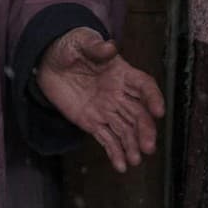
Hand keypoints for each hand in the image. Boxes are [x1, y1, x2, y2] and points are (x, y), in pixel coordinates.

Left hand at [36, 28, 164, 171]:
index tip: (159, 112)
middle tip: (148, 146)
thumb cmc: (70, 46)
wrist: (48, 61)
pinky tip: (122, 166)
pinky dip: (114, 153)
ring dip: (132, 145)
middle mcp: (119, 94)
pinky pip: (106, 139)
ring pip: (125, 130)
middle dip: (145, 130)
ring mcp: (106, 110)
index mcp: (122, 73)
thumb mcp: (80, 41)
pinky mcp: (92, 122)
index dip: (153, 98)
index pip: (143, 86)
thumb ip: (95, 47)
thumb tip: (110, 47)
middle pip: (138, 114)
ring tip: (136, 160)